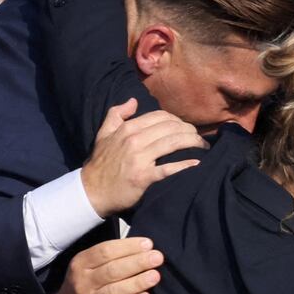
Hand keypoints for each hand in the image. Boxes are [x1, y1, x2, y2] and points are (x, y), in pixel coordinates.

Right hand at [45, 237, 162, 293]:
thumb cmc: (87, 284)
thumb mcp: (88, 265)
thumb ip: (111, 256)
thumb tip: (144, 246)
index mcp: (80, 264)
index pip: (105, 251)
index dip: (128, 247)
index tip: (148, 244)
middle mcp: (82, 283)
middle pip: (112, 271)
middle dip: (137, 263)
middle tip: (157, 258)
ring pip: (114, 292)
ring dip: (137, 283)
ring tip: (155, 276)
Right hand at [80, 98, 205, 217]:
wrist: (91, 192)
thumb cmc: (100, 163)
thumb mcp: (103, 134)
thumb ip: (116, 114)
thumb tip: (133, 101)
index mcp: (128, 129)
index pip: (161, 117)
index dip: (178, 120)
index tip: (186, 128)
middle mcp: (134, 141)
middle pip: (171, 128)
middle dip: (190, 131)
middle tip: (199, 138)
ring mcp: (139, 159)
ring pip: (173, 143)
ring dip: (193, 143)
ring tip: (203, 147)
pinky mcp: (143, 177)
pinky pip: (168, 168)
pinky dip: (184, 165)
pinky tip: (196, 163)